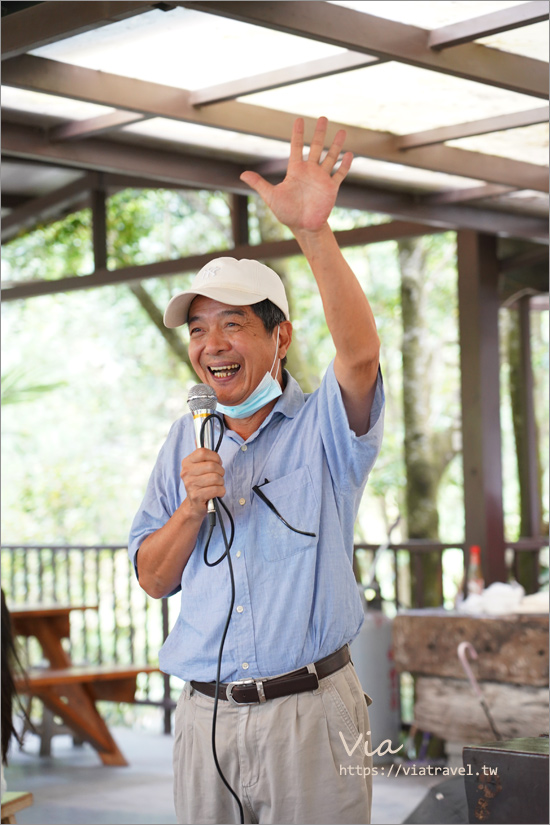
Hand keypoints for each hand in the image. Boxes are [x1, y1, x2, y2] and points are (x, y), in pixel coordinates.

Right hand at [180, 448, 225, 518]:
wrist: (194, 504)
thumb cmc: (200, 482)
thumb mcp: (198, 466)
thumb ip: (200, 453)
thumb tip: (198, 438)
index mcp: (186, 462)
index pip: (203, 452)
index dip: (215, 456)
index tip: (217, 462)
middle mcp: (186, 473)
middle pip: (212, 466)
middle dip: (221, 471)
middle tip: (219, 476)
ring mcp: (190, 485)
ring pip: (216, 478)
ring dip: (221, 482)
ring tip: (216, 485)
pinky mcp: (196, 496)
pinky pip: (216, 489)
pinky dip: (221, 491)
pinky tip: (217, 493)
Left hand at [240, 117, 352, 233]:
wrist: (303, 227)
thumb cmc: (286, 213)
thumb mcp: (271, 197)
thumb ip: (259, 184)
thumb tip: (242, 174)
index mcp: (296, 171)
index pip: (296, 147)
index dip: (297, 134)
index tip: (299, 119)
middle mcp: (310, 171)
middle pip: (316, 147)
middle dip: (319, 133)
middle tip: (323, 118)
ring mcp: (322, 178)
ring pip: (330, 157)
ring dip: (336, 145)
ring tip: (342, 131)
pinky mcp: (331, 188)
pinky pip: (339, 174)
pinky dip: (345, 165)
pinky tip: (349, 154)